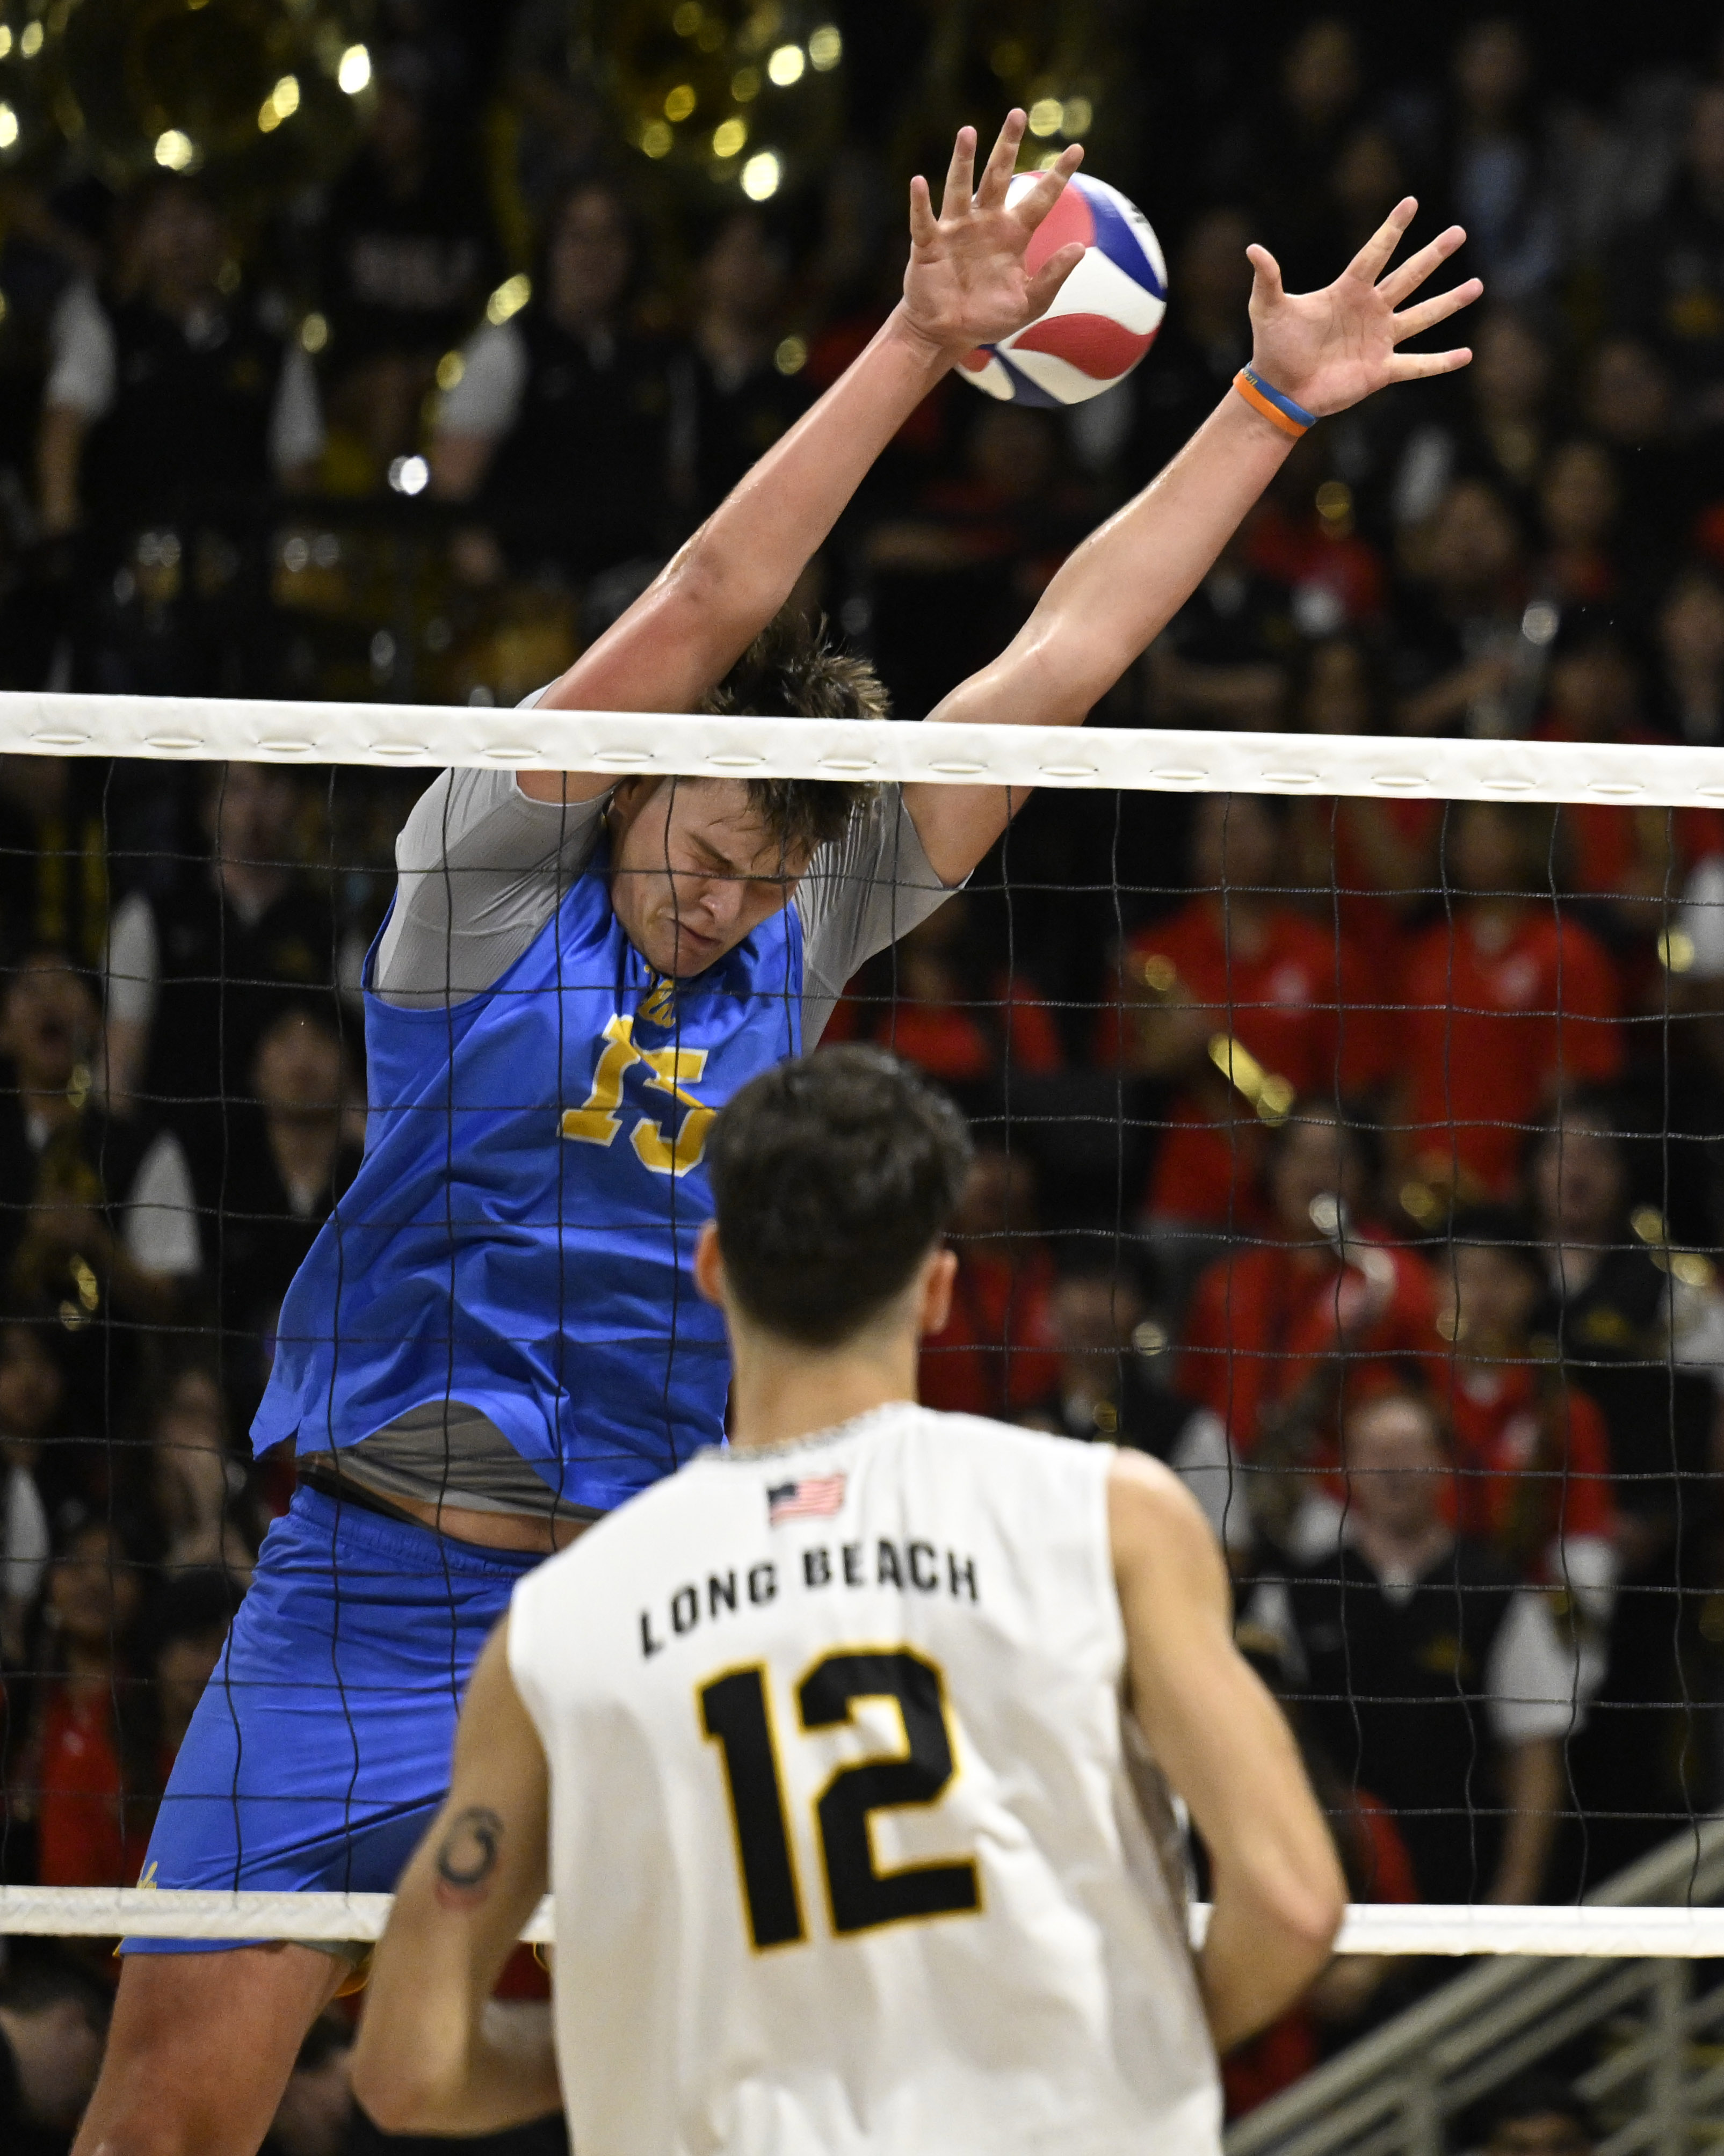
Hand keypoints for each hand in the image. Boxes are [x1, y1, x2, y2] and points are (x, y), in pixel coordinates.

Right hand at [900, 112, 1085, 360]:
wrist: (947, 335)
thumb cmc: (987, 318)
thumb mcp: (1029, 303)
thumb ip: (1052, 276)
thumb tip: (1081, 248)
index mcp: (1013, 234)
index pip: (1040, 198)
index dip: (1058, 175)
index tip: (1077, 148)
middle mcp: (985, 223)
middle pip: (999, 176)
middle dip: (1008, 145)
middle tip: (1018, 114)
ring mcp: (956, 231)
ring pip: (961, 187)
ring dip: (964, 160)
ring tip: (968, 132)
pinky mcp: (929, 245)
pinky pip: (924, 221)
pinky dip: (921, 203)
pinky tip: (919, 182)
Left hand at [1244, 198, 1481, 417]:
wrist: (1279, 390)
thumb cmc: (1273, 347)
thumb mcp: (1267, 309)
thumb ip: (1267, 279)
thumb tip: (1252, 249)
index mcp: (1347, 291)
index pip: (1374, 253)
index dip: (1392, 229)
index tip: (1411, 203)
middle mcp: (1370, 310)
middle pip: (1409, 277)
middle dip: (1433, 256)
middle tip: (1459, 233)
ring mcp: (1379, 340)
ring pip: (1422, 316)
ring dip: (1449, 302)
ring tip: (1476, 286)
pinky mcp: (1382, 370)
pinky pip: (1418, 365)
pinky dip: (1441, 363)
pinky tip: (1466, 355)